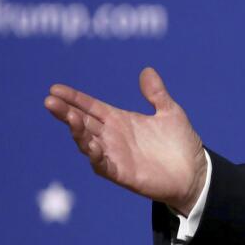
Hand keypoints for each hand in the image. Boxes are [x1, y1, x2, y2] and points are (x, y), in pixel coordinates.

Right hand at [43, 67, 206, 214]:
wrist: (195, 173)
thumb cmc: (180, 143)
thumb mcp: (170, 113)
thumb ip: (156, 94)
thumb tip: (147, 70)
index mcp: (120, 120)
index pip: (91, 107)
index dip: (74, 98)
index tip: (55, 88)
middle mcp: (112, 137)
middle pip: (83, 122)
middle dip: (66, 112)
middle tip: (50, 100)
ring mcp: (115, 155)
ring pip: (87, 142)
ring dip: (77, 131)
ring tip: (70, 117)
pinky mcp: (121, 173)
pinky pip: (102, 164)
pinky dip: (95, 155)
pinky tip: (91, 145)